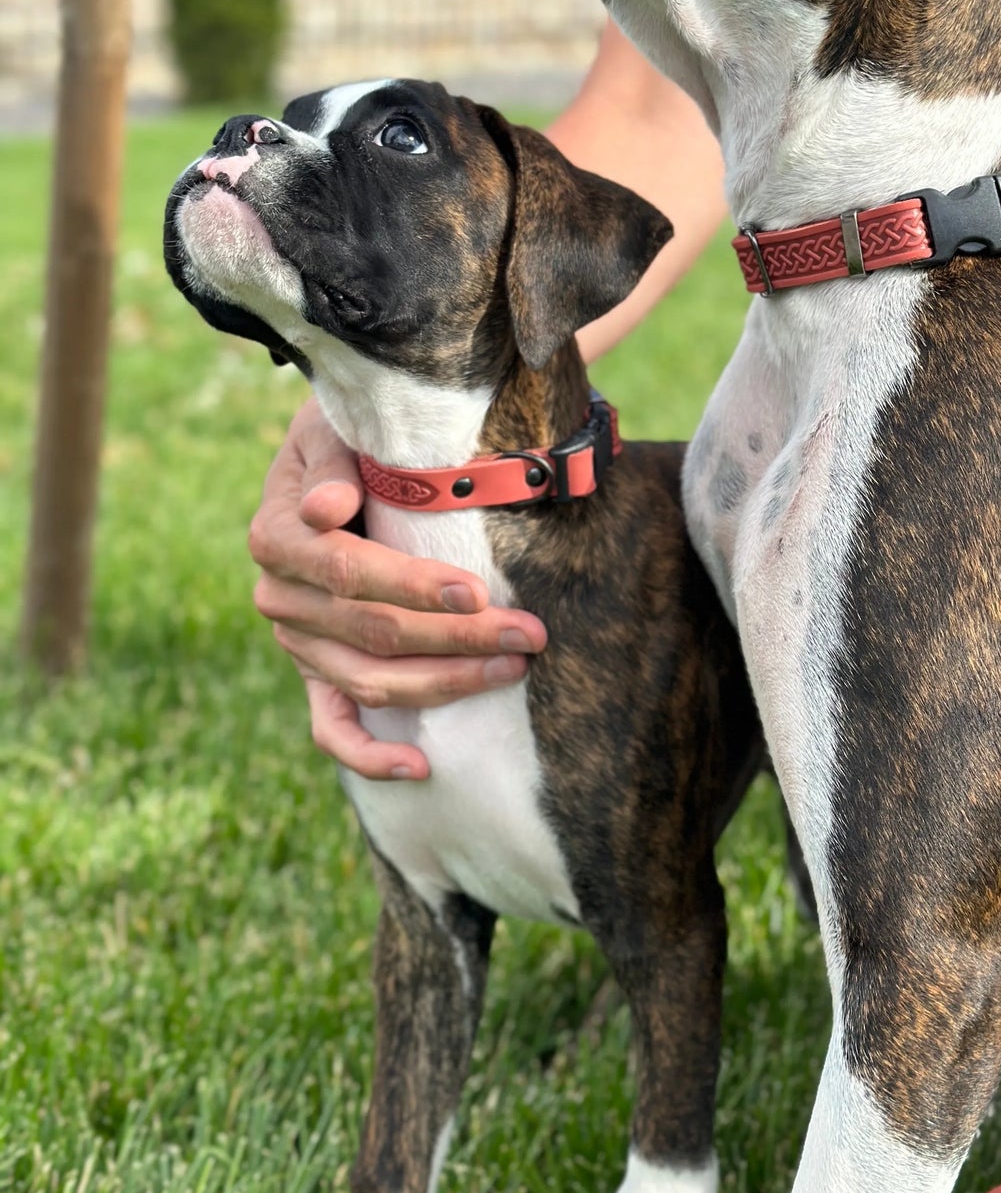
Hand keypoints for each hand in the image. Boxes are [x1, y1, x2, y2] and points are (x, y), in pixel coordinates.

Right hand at [250, 398, 547, 780]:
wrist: (328, 458)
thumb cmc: (346, 437)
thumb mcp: (333, 427)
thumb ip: (330, 461)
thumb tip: (327, 508)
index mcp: (278, 534)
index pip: (349, 570)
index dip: (413, 586)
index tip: (477, 592)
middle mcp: (280, 595)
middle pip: (373, 630)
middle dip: (458, 637)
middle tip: (530, 633)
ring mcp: (296, 642)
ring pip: (369, 679)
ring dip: (445, 683)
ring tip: (512, 669)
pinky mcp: (313, 673)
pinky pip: (333, 727)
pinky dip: (371, 755)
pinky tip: (421, 766)